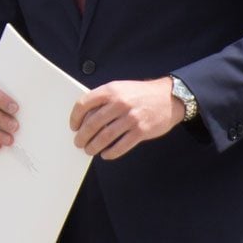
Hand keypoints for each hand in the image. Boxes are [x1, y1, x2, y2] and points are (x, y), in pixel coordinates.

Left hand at [69, 77, 183, 159]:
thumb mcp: (119, 88)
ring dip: (94, 146)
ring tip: (89, 150)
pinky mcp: (141, 131)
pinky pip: (121, 146)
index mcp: (110, 90)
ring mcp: (131, 118)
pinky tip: (106, 154)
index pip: (84, 104)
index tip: (73, 126)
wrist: (169, 97)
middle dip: (82, 136)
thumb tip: (85, 117)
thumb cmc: (140, 93)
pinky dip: (111, 152)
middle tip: (78, 142)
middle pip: (92, 123)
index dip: (75, 117)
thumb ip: (103, 99)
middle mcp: (119, 104)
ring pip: (105, 137)